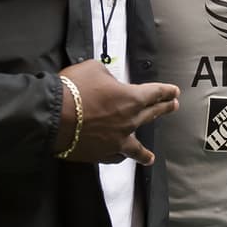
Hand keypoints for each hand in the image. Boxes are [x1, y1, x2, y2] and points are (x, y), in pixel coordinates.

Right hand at [56, 59, 178, 164]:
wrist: (52, 116)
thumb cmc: (73, 88)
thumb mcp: (93, 69)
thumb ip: (107, 76)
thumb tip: (108, 83)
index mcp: (131, 98)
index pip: (154, 93)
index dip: (165, 91)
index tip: (174, 92)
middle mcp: (128, 122)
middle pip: (151, 115)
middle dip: (164, 109)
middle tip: (173, 107)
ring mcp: (115, 141)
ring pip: (136, 148)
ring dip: (145, 152)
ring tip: (150, 157)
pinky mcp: (100, 154)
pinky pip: (115, 157)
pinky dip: (119, 156)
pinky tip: (120, 157)